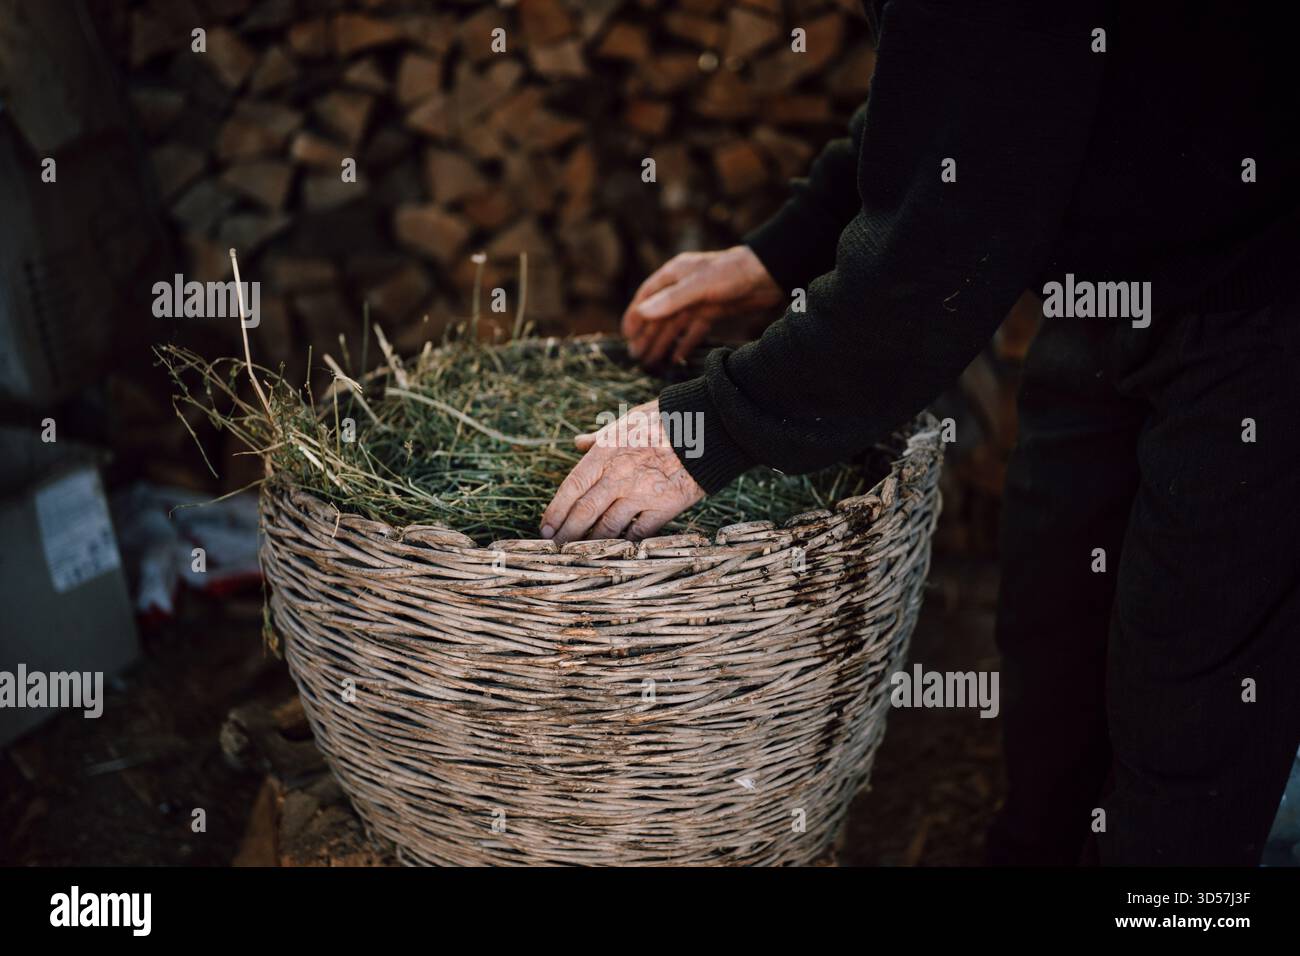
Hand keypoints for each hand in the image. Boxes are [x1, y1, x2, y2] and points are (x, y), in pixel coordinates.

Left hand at [540, 399, 705, 544]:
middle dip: (567, 534)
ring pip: (608, 527)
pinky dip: (625, 542)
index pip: (571, 487)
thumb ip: (600, 436)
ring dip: (592, 542)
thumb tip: (578, 442)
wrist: (709, 427)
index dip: (555, 511)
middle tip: (556, 547)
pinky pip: (638, 532)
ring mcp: (641, 494)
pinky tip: (617, 548)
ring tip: (582, 551)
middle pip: (584, 513)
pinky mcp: (664, 507)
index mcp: (606, 453)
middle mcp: (618, 476)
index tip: (545, 528)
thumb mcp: (628, 420)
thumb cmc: (666, 419)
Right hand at [622, 245, 782, 366]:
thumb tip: (643, 312)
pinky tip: (677, 358)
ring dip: (663, 342)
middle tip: (635, 357)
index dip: (635, 315)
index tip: (627, 336)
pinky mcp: (713, 310)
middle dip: (647, 335)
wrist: (767, 274)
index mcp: (674, 274)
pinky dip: (685, 343)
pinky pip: (693, 329)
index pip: (647, 296)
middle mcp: (683, 286)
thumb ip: (671, 300)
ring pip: (675, 324)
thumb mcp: (699, 286)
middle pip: (659, 314)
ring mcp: (698, 299)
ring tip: (651, 362)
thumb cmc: (732, 273)